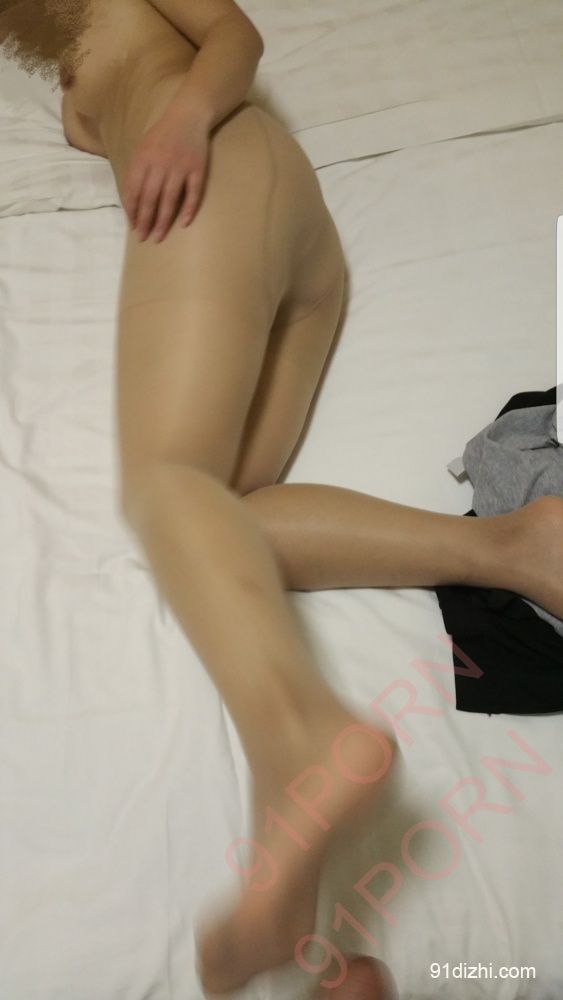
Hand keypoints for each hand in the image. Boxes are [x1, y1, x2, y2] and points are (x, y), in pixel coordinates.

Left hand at [123, 111, 209, 243]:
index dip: (132, 210)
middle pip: (150, 198)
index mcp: (143, 159)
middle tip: (143, 237)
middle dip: (145, 220)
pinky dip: (189, 209)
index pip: (133, 190)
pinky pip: (193, 193)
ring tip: (159, 236)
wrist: (188, 116)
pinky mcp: (197, 170)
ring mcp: (180, 167)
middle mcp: (160, 164)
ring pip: (170, 199)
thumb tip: (130, 201)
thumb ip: (137, 172)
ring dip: (163, 221)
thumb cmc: (162, 135)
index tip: (132, 226)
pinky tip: (184, 223)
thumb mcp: (143, 149)